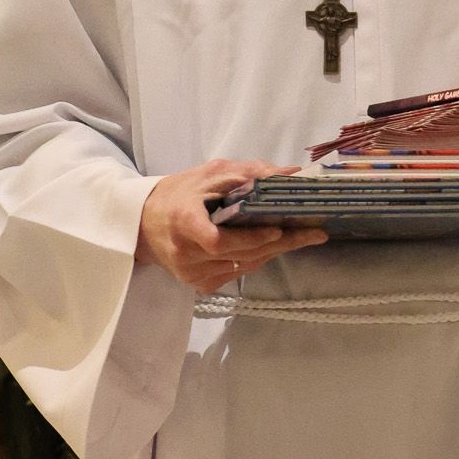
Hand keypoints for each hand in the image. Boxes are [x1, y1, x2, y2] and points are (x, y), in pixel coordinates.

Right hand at [135, 159, 328, 294]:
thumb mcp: (210, 174)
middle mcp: (187, 254)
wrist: (145, 224)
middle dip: (281, 243)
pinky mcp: (199, 285)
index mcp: (184, 222)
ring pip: (244, 266)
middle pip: (241, 255)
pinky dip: (257, 257)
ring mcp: (193, 274)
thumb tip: (290, 173)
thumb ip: (249, 173)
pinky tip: (274, 245)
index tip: (277, 230)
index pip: (218, 240)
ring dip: (274, 251)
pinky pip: (237, 273)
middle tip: (314, 232)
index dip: (249, 238)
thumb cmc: (179, 193)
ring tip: (303, 236)